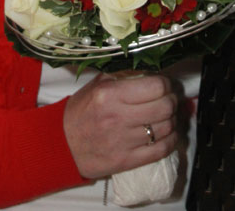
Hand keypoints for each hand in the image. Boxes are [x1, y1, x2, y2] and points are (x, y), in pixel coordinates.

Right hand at [63, 71, 177, 179]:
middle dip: (173, 101)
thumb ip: (126, 76)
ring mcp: (123, 142)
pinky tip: (169, 134)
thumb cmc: (82, 110)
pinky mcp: (126, 161)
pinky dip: (171, 140)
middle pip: (165, 107)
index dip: (167, 84)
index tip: (166, 84)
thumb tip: (155, 73)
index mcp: (111, 94)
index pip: (156, 86)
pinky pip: (160, 151)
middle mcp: (118, 117)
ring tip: (169, 116)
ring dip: (173, 120)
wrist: (61, 144)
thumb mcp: (99, 84)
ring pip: (166, 128)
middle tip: (170, 99)